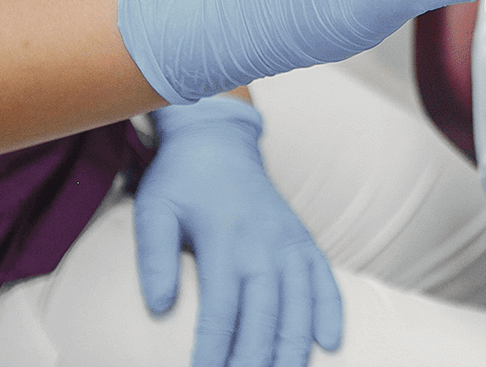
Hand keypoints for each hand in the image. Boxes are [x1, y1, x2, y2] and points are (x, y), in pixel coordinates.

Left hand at [134, 96, 338, 366]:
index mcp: (225, 241)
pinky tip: (329, 344)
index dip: (215, 351)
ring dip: (294, 347)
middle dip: (256, 360)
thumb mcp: (154, 210)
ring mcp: (289, 243)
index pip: (221, 312)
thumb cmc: (180, 180)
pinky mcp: (302, 241)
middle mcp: (264, 244)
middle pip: (266, 317)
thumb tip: (160, 308)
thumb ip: (155, 258)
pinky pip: (325, 281)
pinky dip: (330, 312)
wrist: (218, 140)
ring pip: (300, 305)